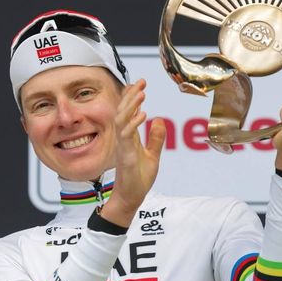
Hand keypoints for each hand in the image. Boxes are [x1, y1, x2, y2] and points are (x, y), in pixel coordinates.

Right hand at [102, 79, 166, 226]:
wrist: (131, 198)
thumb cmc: (139, 179)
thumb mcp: (152, 155)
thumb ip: (155, 138)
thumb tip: (159, 120)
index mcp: (129, 138)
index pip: (128, 113)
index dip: (131, 98)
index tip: (138, 84)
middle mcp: (124, 139)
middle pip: (123, 112)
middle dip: (131, 96)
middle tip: (141, 82)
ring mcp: (123, 147)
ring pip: (122, 121)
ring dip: (131, 106)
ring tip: (141, 94)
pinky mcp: (125, 156)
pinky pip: (127, 136)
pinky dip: (134, 124)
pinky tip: (143, 114)